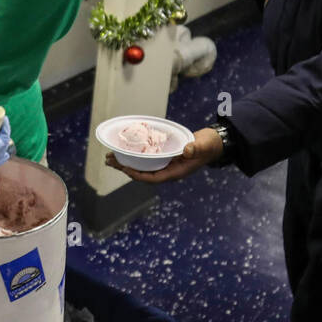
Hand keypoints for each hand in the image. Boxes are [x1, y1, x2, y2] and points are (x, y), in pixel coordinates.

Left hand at [105, 126, 223, 183]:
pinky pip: (147, 160)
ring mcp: (166, 165)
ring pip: (143, 167)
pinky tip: (126, 151)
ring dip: (127, 162)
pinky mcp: (165, 157)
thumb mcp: (203, 146)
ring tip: (111, 157)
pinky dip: (136, 156)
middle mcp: (168, 171)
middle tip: (109, 161)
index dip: (138, 175)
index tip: (125, 169)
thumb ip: (195, 148)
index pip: (153, 178)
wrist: (213, 144)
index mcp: (176, 172)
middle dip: (126, 168)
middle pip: (143, 173)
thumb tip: (186, 150)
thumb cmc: (208, 146)